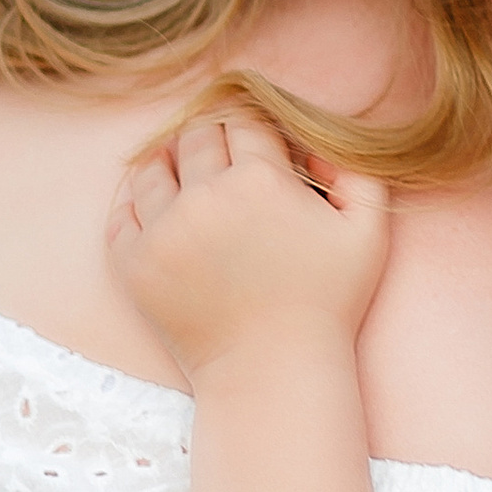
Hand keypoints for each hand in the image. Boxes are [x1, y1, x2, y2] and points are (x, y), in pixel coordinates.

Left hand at [107, 111, 391, 382]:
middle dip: (213, 138)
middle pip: (196, 134)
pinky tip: (159, 208)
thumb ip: (356, 171)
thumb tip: (311, 145)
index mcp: (260, 179)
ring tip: (188, 178)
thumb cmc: (327, 303)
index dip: (254, 126)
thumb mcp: (369, 232)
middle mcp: (205, 196)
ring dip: (171, 163)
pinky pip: (122, 211)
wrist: (272, 371)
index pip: (244, 119)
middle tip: (226, 160)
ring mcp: (163, 230)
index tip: (258, 144)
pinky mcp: (135, 263)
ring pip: (152, 166)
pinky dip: (136, 202)